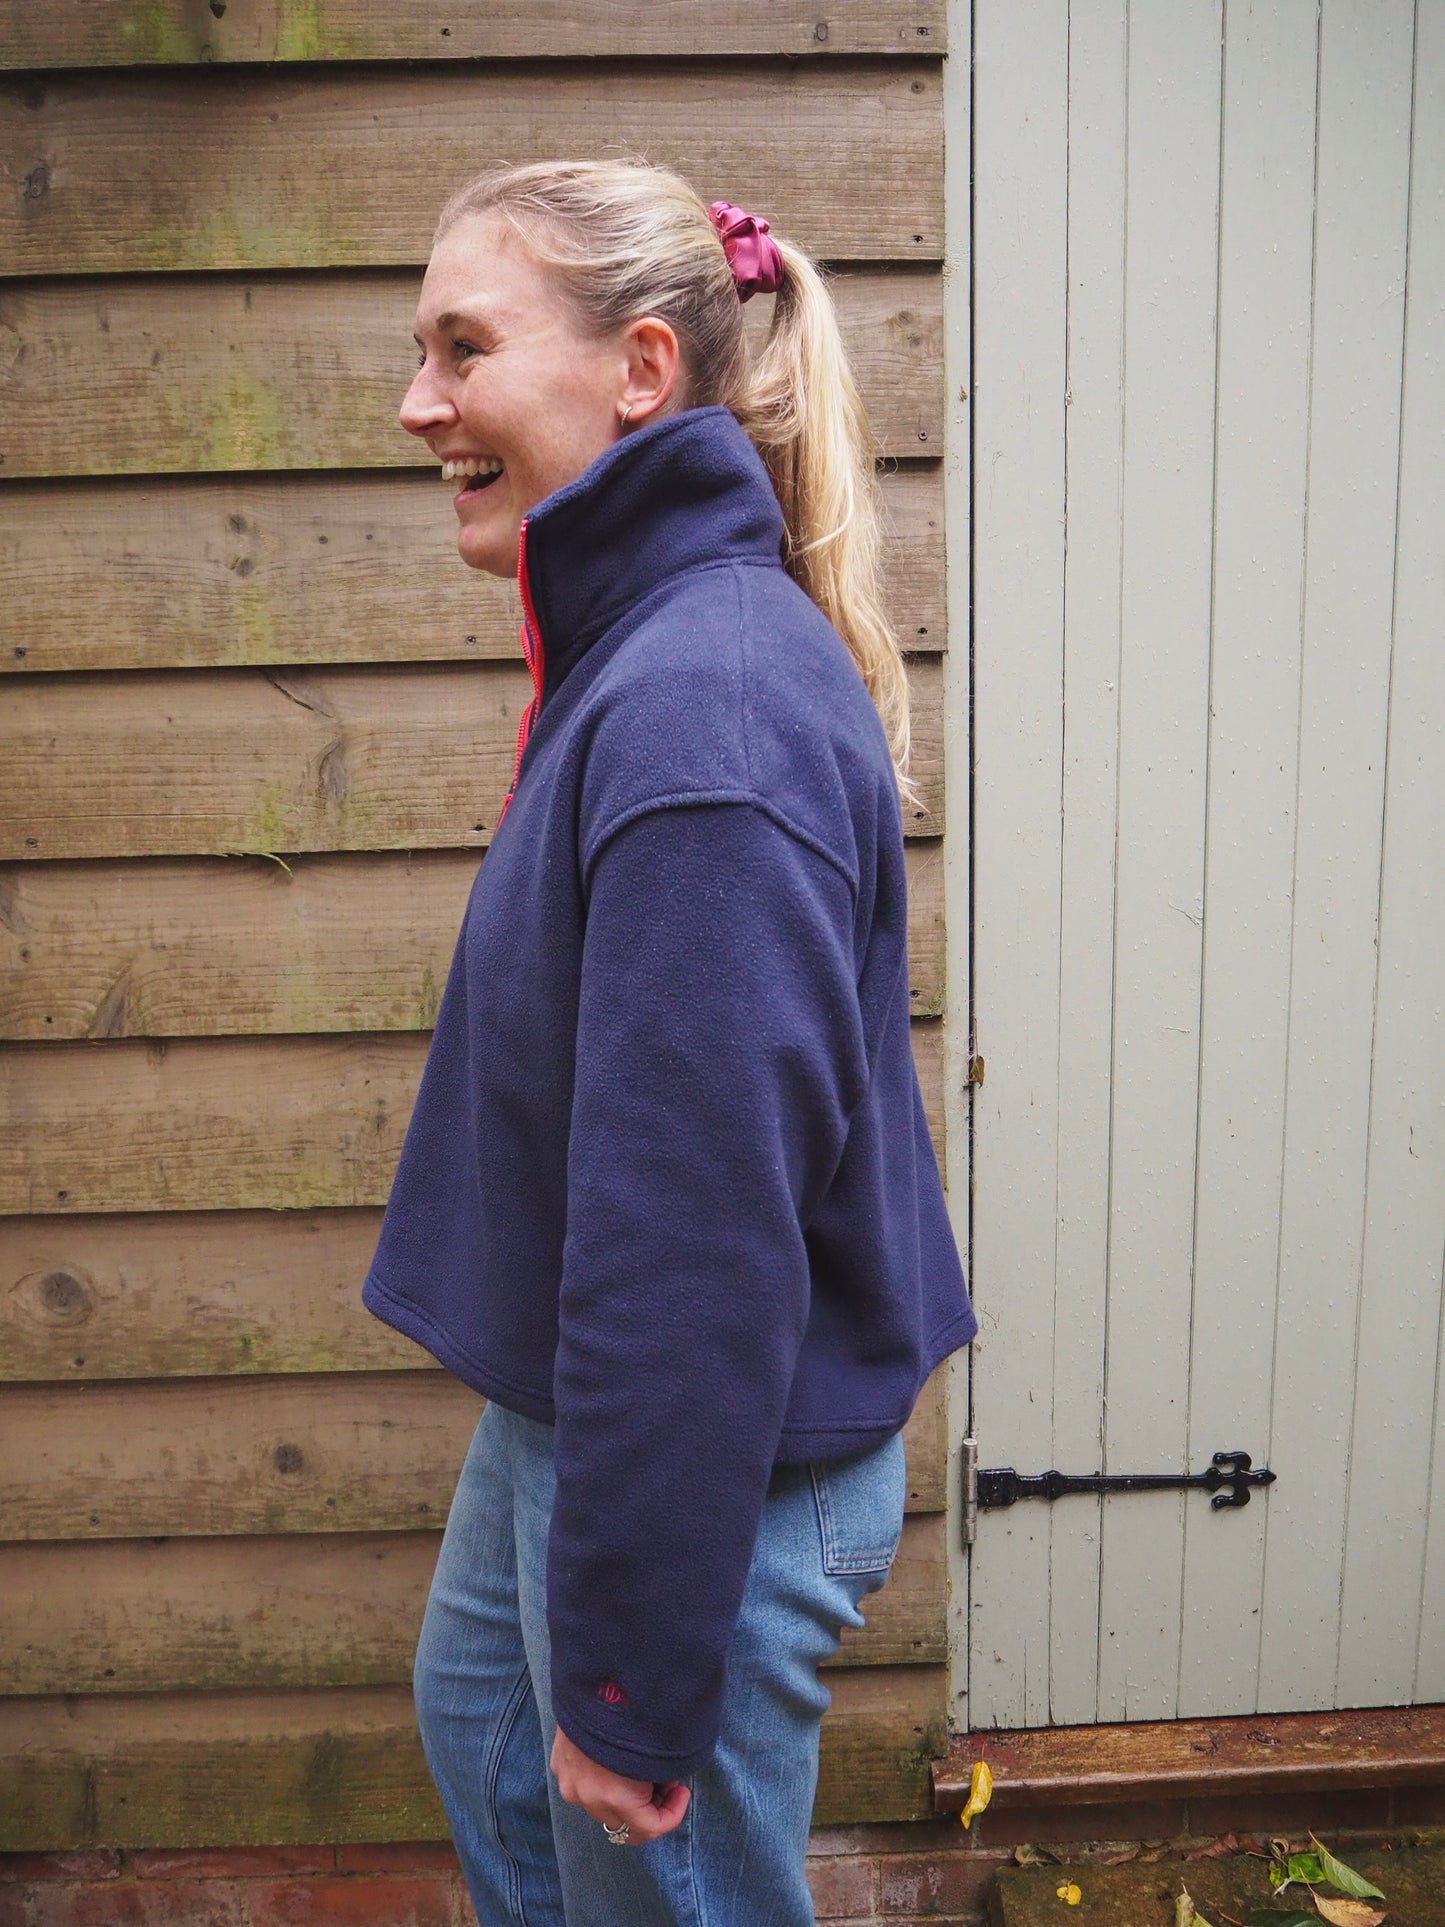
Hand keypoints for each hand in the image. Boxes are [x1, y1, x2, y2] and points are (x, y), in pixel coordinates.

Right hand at [549, 1724, 689, 1842]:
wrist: (600, 1677)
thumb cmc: (637, 1713)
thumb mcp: (663, 1750)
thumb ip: (663, 1779)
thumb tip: (667, 1783)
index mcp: (616, 1798)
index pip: (651, 1829)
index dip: (673, 1813)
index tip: (682, 1790)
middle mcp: (589, 1799)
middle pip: (625, 1822)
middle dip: (648, 1806)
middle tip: (662, 1779)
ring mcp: (570, 1784)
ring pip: (602, 1807)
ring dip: (622, 1797)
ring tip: (638, 1768)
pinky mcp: (558, 1766)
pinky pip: (583, 1787)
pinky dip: (601, 1782)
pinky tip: (613, 1760)